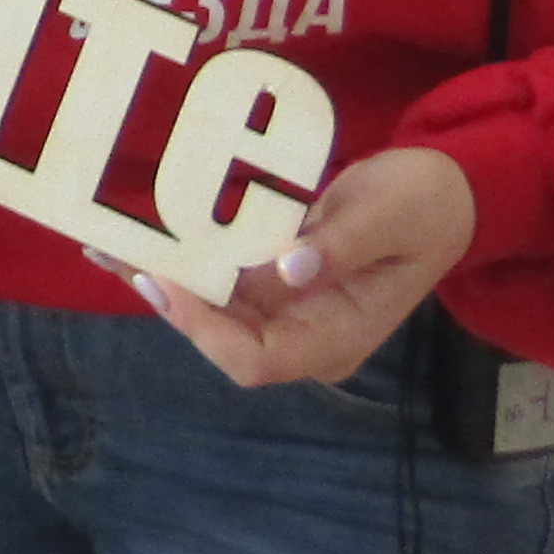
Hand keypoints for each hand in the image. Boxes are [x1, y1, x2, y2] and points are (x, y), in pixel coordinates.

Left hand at [110, 144, 475, 389]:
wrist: (447, 192)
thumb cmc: (425, 205)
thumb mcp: (389, 216)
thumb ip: (340, 245)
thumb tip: (290, 267)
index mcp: (336, 338)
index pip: (255, 361)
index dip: (204, 330)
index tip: (167, 283)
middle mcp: (304, 335)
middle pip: (220, 337)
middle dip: (166, 298)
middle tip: (114, 250)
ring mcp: (287, 310)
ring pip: (211, 307)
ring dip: (161, 275)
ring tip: (106, 240)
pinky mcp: (275, 280)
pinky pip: (220, 278)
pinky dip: (182, 256)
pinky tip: (139, 229)